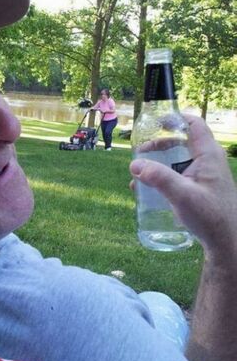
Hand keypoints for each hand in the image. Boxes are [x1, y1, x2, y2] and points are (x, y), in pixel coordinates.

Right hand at [130, 115, 236, 257]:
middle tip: (141, 152)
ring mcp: (205, 175)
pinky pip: (179, 174)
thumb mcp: (181, 195)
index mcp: (208, 155)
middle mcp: (208, 161)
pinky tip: (148, 189)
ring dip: (159, 161)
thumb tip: (134, 164)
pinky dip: (164, 176)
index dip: (176, 119)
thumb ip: (158, 178)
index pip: (194, 125)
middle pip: (182, 141)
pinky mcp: (200, 188)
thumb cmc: (209, 215)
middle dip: (160, 143)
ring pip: (179, 158)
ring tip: (141, 172)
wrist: (226, 241)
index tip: (156, 122)